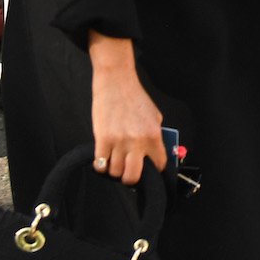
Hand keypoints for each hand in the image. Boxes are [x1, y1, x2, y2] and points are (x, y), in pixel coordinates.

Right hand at [88, 34, 167, 185]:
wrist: (116, 81)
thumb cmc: (134, 97)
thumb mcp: (154, 115)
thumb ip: (155, 135)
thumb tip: (154, 154)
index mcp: (153, 135)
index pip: (158, 165)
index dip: (153, 171)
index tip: (148, 171)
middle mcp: (137, 141)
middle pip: (133, 176)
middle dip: (130, 178)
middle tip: (127, 172)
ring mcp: (119, 141)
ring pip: (115, 172)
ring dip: (114, 169)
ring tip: (114, 160)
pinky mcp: (102, 139)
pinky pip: (100, 165)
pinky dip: (101, 165)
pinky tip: (103, 157)